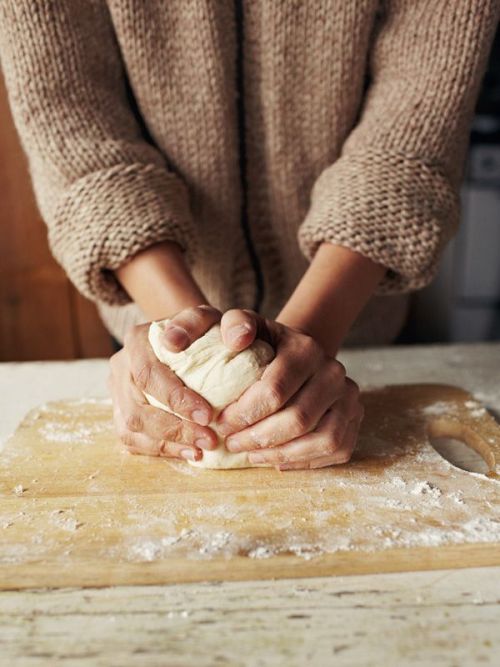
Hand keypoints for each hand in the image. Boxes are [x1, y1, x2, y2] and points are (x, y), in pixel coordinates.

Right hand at [108, 305, 222, 460]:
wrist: (187, 339)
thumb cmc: (203, 331)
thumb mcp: (213, 318)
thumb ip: (217, 321)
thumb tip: (215, 340)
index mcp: (137, 341)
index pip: (148, 374)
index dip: (175, 399)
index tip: (207, 415)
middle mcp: (121, 366)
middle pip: (136, 408)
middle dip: (174, 429)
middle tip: (209, 439)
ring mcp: (117, 392)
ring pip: (131, 429)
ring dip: (167, 444)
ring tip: (200, 450)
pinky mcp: (121, 413)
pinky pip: (133, 440)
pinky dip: (161, 450)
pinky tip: (189, 452)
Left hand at [216, 310, 363, 469]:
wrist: (299, 355)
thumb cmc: (266, 345)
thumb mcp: (248, 326)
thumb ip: (235, 324)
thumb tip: (236, 340)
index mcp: (306, 350)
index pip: (274, 391)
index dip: (243, 414)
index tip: (222, 423)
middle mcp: (334, 373)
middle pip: (298, 419)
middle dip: (259, 439)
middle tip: (232, 444)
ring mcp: (349, 397)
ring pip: (323, 440)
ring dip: (282, 454)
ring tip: (252, 456)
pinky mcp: (355, 419)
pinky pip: (337, 450)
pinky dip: (306, 461)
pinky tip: (277, 459)